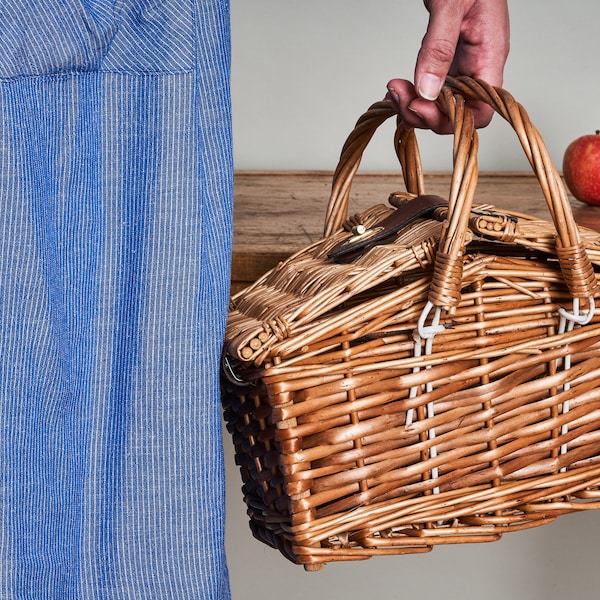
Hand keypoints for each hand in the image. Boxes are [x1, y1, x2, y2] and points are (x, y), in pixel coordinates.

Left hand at [386, 0, 509, 132]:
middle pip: (455, 114)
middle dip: (424, 114)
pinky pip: (430, 89)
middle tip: (399, 98)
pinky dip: (411, 93)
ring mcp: (461, 66)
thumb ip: (439, 47)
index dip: (453, 119)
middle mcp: (477, 67)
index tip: (424, 106)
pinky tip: (397, 87)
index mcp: (490, 56)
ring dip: (412, 106)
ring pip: (439, 105)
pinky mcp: (445, 62)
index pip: (480, 110)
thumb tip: (428, 90)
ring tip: (393, 90)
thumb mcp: (450, 4)